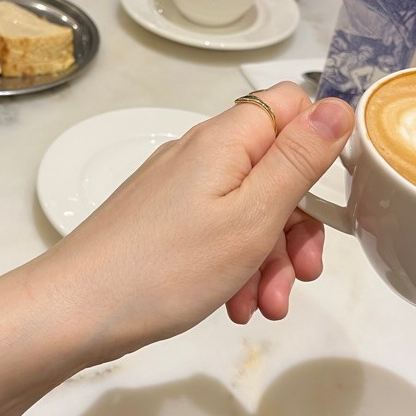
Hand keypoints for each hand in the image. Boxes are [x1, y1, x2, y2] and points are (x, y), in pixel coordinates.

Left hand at [0, 83, 353, 415]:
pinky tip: (233, 308)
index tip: (333, 197)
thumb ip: (299, 159)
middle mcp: (203, 153)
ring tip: (262, 309)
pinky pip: (218, 234)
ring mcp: (180, 189)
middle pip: (276, 170)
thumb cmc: (171, 264)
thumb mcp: (252, 214)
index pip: (292, 105)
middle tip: (303, 276)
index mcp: (227, 138)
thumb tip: (339, 104)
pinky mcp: (164, 222)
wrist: (76, 311)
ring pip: (250, 210)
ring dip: (269, 260)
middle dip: (297, 227)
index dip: (321, 143)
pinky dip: (235, 269)